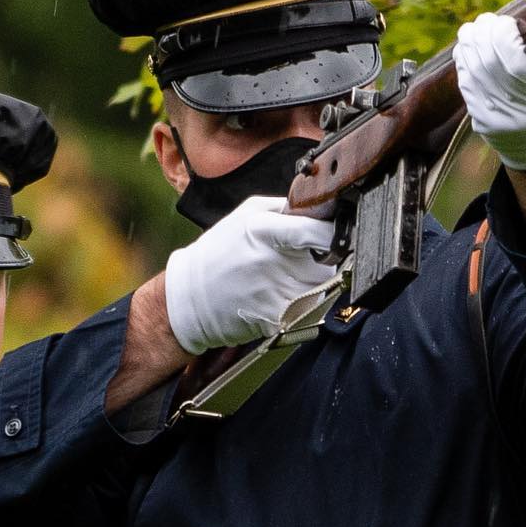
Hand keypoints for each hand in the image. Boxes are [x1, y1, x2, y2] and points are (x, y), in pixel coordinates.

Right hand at [163, 195, 337, 354]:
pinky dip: (305, 304)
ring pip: (321, 289)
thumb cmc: (217, 253)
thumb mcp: (244, 215)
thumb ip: (282, 208)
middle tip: (308, 259)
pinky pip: (308, 310)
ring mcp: (273, 293)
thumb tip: (317, 207)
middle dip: (325, 260)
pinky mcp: (274, 319)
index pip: (317, 232)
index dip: (333, 234)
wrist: (188, 298)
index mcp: (263, 231)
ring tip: (292, 278)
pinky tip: (284, 296)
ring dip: (316, 283)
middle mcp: (270, 262)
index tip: (337, 235)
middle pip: (327, 264)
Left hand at [453, 11, 525, 171]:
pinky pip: (466, 85)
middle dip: (483, 34)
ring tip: (473, 29)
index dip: (502, 35)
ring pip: (473, 71)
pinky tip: (468, 49)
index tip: (504, 21)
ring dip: (468, 44)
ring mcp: (502, 118)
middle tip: (486, 20)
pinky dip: (464, 62)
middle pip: (490, 62)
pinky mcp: (483, 123)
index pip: (516, 60)